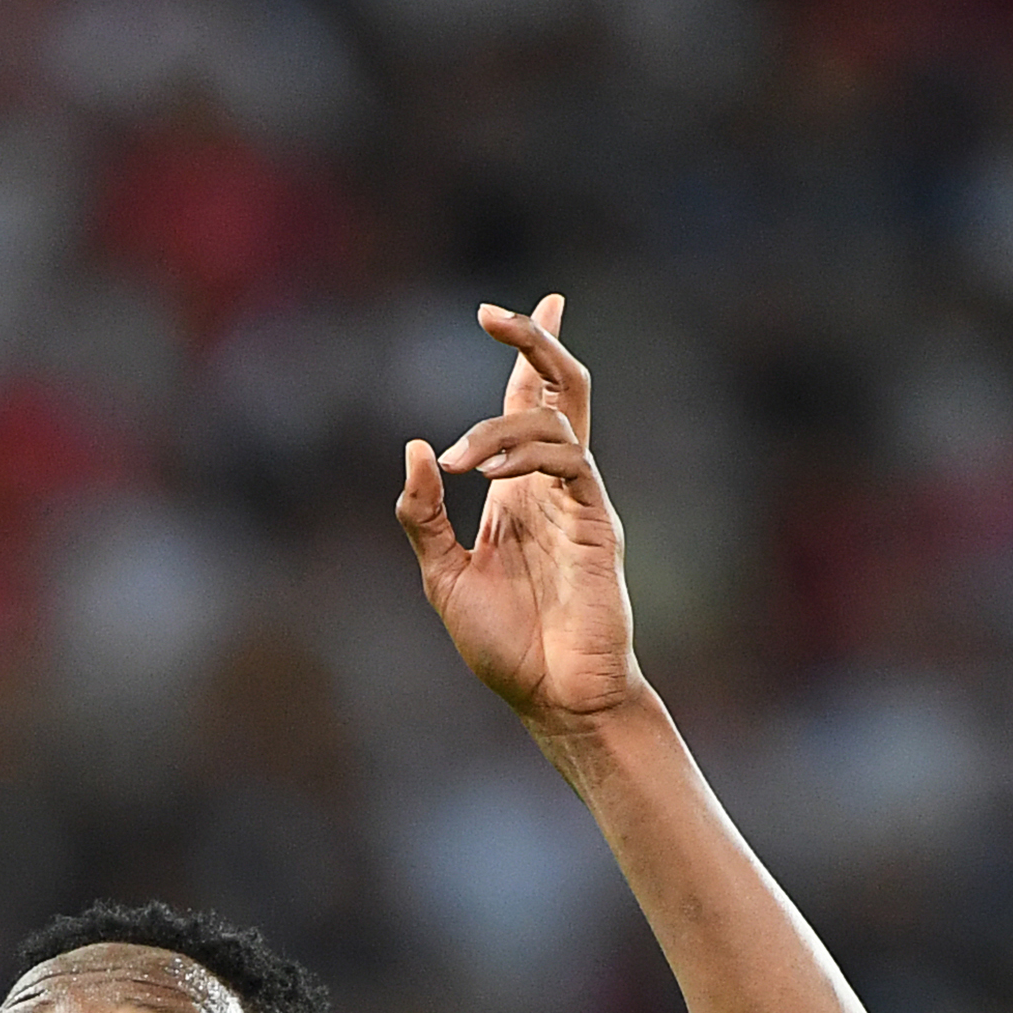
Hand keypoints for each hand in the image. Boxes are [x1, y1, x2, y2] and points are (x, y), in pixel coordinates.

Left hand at [396, 296, 642, 729]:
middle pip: (559, 391)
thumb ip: (425, 517)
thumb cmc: (507, 648)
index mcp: (518, 495)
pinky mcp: (597, 524)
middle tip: (494, 314)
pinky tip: (487, 477)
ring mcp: (579, 502)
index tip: (498, 313)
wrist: (554, 700)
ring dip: (500, 424)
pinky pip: (572, 462)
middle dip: (534, 343)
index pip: (526, 408)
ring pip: (559, 418)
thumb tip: (415, 449)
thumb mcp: (444, 577)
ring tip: (457, 462)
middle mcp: (552, 488)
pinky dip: (527, 455)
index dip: (521, 357)